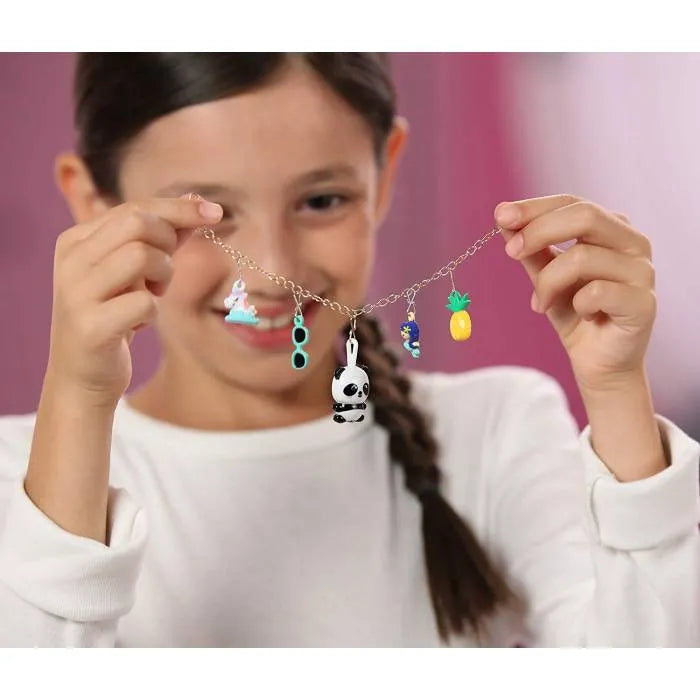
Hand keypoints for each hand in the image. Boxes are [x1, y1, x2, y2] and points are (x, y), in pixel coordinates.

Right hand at [46, 196, 222, 402]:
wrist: (82, 378)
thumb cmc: (114, 318)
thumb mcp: (134, 273)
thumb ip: (162, 239)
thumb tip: (198, 204)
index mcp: (76, 241)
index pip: (133, 208)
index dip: (178, 208)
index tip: (215, 212)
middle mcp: (70, 261)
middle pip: (137, 224)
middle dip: (167, 244)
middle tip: (163, 274)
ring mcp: (76, 294)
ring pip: (141, 256)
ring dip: (162, 277)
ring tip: (150, 296)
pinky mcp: (90, 327)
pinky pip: (144, 303)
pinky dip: (152, 313)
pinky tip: (136, 325)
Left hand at [494, 194, 655, 393]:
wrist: (598, 362)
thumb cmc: (574, 313)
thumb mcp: (545, 276)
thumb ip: (530, 248)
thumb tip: (503, 218)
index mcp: (611, 228)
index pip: (572, 203)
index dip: (535, 207)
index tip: (501, 216)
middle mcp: (633, 242)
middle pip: (584, 215)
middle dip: (538, 231)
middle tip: (509, 251)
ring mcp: (643, 271)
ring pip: (583, 257)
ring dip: (548, 281)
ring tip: (540, 303)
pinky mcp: (644, 303)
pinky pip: (598, 291)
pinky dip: (577, 304)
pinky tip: (579, 315)